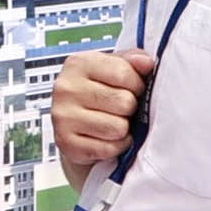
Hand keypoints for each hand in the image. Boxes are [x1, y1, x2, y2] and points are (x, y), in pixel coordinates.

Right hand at [48, 49, 151, 170]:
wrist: (74, 125)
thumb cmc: (98, 92)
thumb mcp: (113, 68)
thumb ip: (132, 61)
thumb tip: (146, 63)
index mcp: (78, 63)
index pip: (124, 73)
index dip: (137, 84)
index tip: (132, 88)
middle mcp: (66, 88)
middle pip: (124, 102)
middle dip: (130, 109)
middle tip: (120, 109)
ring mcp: (63, 117)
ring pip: (118, 128)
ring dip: (123, 129)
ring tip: (112, 123)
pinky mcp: (66, 143)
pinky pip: (108, 149)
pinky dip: (114, 147)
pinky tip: (105, 138)